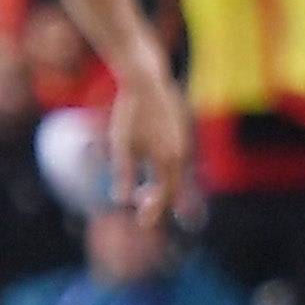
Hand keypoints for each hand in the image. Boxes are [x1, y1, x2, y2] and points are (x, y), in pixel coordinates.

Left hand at [102, 59, 196, 217]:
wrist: (146, 81)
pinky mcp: (181, 132)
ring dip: (163, 187)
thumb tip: (122, 200)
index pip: (163, 196)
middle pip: (174, 188)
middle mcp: (180, 154)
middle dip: (160, 203)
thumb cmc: (130, 113)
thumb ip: (124, 174)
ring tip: (146, 194)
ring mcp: (183, 142)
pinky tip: (152, 170)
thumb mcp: (121, 146)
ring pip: (177, 174)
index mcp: (167, 161)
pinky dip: (166, 172)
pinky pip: (177, 160)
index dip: (153, 212)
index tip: (142, 223)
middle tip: (145, 214)